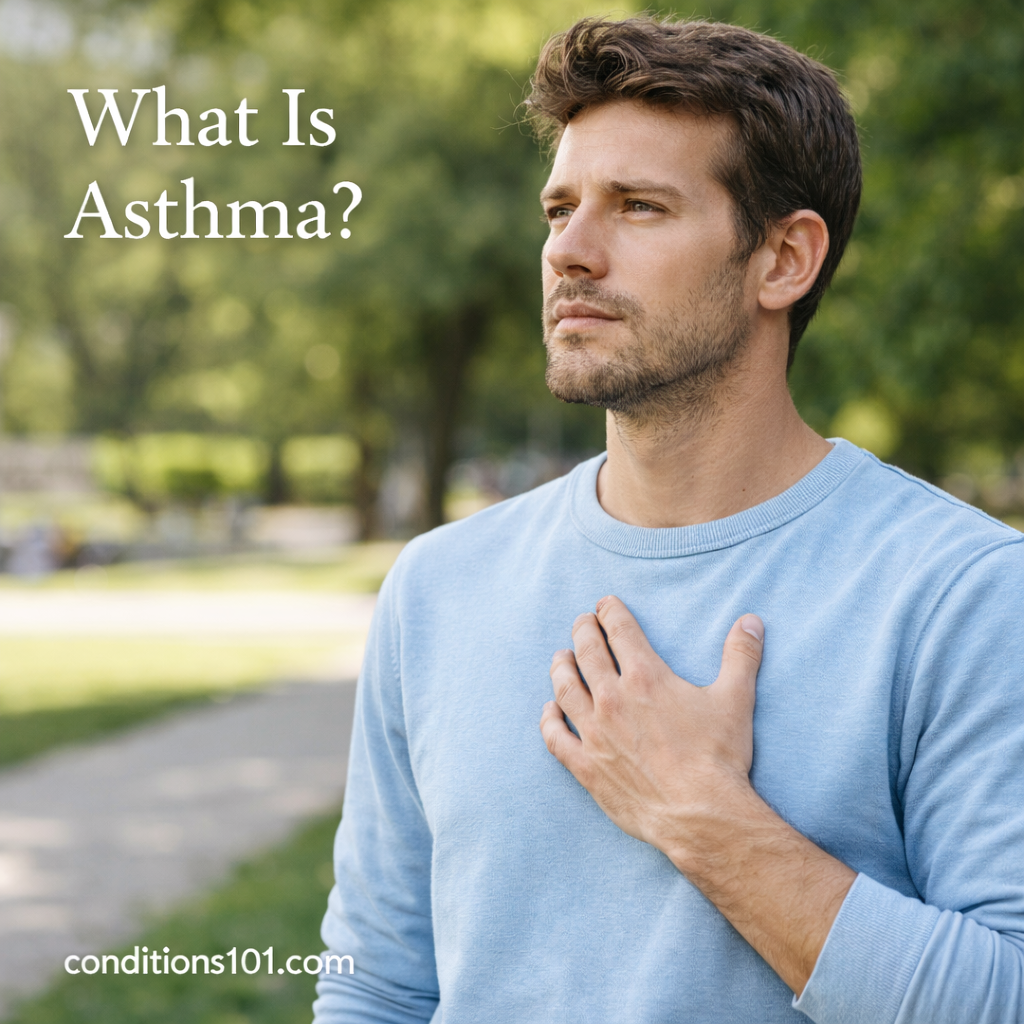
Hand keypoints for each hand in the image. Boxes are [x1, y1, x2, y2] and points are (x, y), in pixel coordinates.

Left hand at [539, 595, 764, 868]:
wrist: (701, 816)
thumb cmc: (719, 757)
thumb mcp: (735, 699)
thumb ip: (741, 655)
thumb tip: (753, 620)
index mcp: (645, 677)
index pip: (619, 630)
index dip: (610, 611)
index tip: (605, 603)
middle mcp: (612, 699)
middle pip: (586, 652)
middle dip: (583, 630)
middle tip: (583, 621)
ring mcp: (594, 733)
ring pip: (564, 689)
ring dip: (561, 668)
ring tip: (561, 658)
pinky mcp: (586, 766)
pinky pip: (555, 737)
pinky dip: (548, 720)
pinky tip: (549, 710)